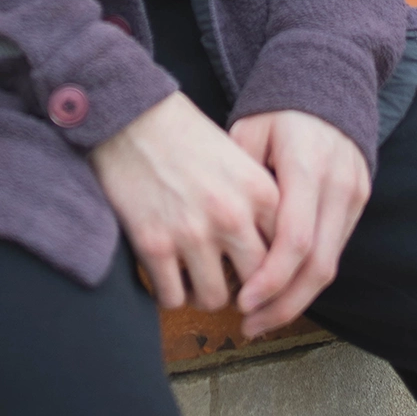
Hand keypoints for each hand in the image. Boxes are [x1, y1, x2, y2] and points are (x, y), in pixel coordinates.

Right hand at [91, 92, 279, 310]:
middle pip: (256, 284)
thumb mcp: (237, 156)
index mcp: (259, 191)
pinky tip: (165, 274)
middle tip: (226, 276)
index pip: (286, 253)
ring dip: (203, 292)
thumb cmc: (181, 132)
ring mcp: (193, 233)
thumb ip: (257, 199)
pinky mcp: (154, 246)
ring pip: (214, 299)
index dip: (272, 265)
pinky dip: (169, 293)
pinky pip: (172, 298)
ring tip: (193, 276)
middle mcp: (232, 216)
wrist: (130, 116)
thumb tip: (268, 245)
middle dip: (242, 286)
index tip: (257, 266)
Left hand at [230, 110, 370, 337]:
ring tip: (260, 320)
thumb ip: (239, 177)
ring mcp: (354, 194)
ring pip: (331, 264)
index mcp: (306, 164)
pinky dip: (308, 277)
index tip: (242, 302)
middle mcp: (338, 184)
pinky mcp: (360, 201)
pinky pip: (336, 250)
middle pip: (318, 264)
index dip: (270, 279)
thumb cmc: (279, 107)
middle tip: (249, 325)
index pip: (295, 239)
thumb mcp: (250, 130)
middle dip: (283, 303)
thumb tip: (221, 235)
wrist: (330, 81)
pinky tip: (281, 292)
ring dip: (297, 299)